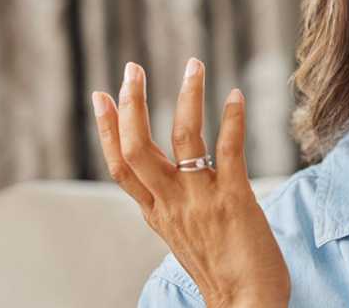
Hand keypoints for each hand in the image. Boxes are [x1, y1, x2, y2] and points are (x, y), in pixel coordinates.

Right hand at [91, 59, 289, 306]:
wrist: (246, 304)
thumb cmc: (222, 272)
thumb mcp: (183, 239)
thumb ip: (173, 207)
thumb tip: (171, 181)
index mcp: (157, 214)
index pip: (121, 167)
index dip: (109, 130)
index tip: (102, 96)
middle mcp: (172, 205)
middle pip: (137, 148)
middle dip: (133, 103)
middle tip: (133, 68)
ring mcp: (201, 200)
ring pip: (183, 138)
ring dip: (187, 96)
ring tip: (194, 65)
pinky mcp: (235, 199)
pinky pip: (229, 150)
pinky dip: (232, 119)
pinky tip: (235, 96)